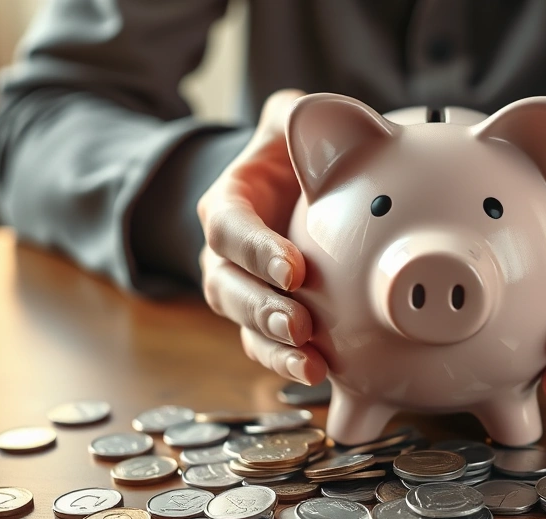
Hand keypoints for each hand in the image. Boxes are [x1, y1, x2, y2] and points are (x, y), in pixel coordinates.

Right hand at [197, 89, 327, 384]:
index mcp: (227, 204)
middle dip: (261, 310)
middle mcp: (224, 254)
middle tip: (299, 326)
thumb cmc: (294, 154)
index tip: (294, 271)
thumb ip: (299, 115)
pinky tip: (321, 375)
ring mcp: (241, 290)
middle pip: (227, 288)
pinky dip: (288, 364)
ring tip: (311, 365)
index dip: (256, 251)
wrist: (296, 191)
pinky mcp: (264, 318)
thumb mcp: (291, 121)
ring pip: (244, 326)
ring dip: (274, 348)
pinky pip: (267, 348)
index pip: (229, 227)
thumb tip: (317, 116)